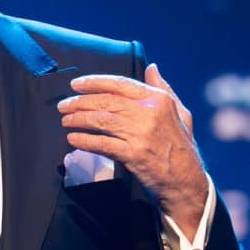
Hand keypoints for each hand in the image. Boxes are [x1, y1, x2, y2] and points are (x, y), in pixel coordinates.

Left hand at [57, 63, 208, 234]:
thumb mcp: (180, 113)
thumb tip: (151, 68)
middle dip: (80, 101)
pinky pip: (101, 144)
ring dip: (78, 119)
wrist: (186, 181)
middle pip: (106, 101)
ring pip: (101, 120)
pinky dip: (84, 141)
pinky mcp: (133, 154)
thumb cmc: (180, 146)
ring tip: (65, 120)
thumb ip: (163, 89)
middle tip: (64, 105)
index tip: (76, 84)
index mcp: (158, 100)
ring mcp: (140, 134)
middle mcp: (149, 113)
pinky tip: (73, 139)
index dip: (94, 82)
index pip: (120, 84)